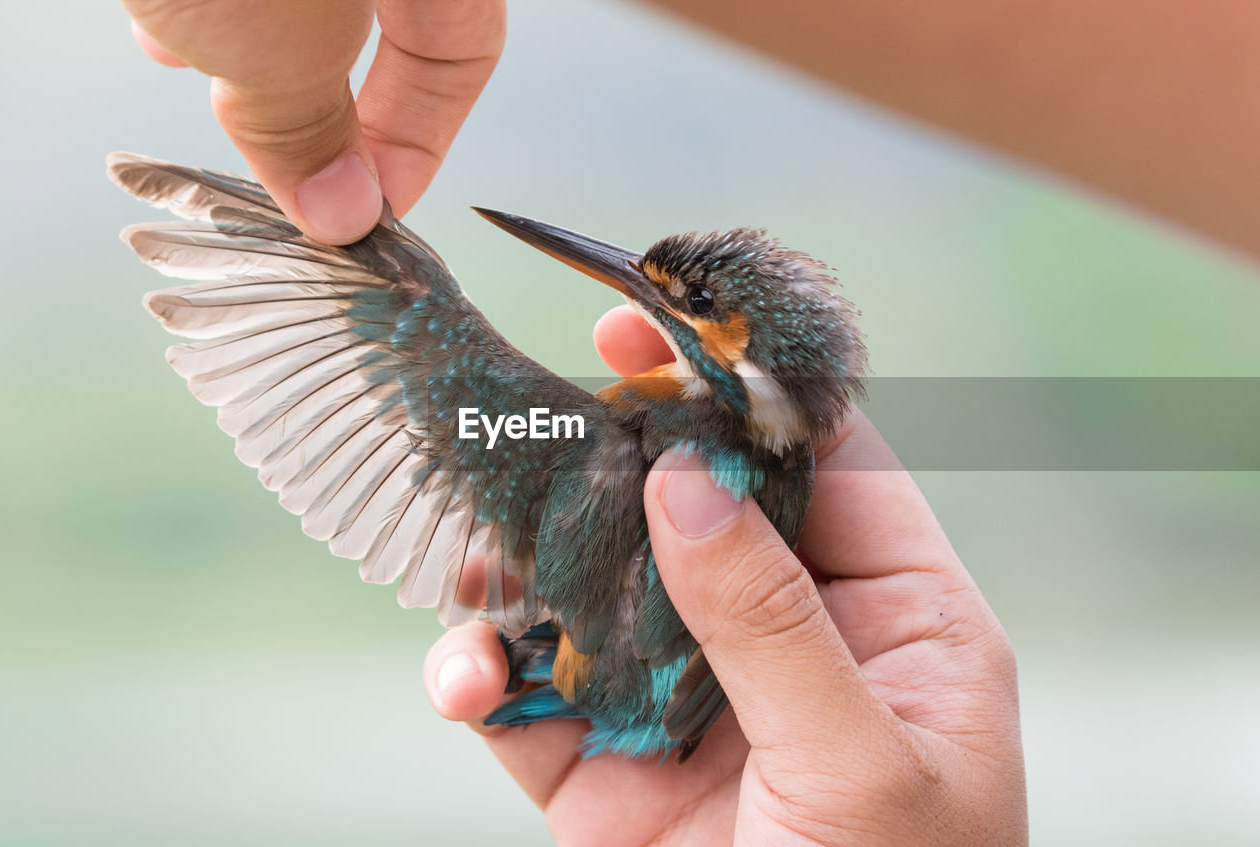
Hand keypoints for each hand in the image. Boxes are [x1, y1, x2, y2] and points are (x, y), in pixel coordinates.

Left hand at [123, 0, 504, 243]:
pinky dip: (214, 4)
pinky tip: (162, 22)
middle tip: (282, 163)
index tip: (368, 211)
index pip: (463, 53)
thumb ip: (306, 123)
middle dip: (323, 101)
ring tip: (197, 72)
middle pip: (385, 29)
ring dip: (251, 49)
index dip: (421, 139)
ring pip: (305, 3)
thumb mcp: (273, 35)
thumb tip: (340, 213)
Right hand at [423, 305, 1026, 844]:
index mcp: (893, 620)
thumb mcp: (860, 770)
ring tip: (474, 566)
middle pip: (684, 510)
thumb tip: (689, 483)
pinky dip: (482, 676)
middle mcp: (785, 641)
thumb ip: (775, 624)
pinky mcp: (605, 770)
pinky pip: (532, 698)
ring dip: (519, 569)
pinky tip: (464, 677)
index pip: (820, 466)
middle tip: (530, 415)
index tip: (650, 333)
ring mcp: (687, 700)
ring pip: (590, 592)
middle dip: (602, 463)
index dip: (738, 392)